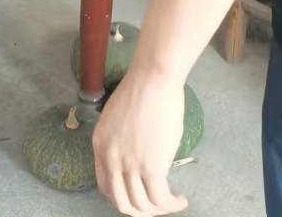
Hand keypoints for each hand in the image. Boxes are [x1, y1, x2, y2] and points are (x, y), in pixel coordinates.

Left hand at [94, 71, 188, 215]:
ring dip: (159, 210)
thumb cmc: (142, 89)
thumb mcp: (119, 118)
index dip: (122, 197)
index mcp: (100, 146)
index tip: (138, 195)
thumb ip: (122, 141)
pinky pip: (160, 198)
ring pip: (142, 204)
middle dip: (140, 210)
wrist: (153, 78)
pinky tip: (181, 200)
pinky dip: (172, 205)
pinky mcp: (151, 166)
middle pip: (121, 202)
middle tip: (155, 206)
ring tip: (172, 203)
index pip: (106, 186)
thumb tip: (140, 155)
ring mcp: (129, 164)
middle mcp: (110, 159)